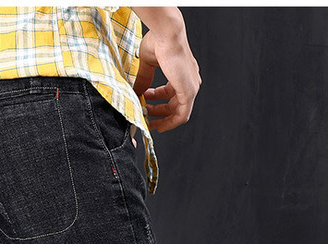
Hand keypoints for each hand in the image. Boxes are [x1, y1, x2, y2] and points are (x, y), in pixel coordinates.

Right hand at [132, 12, 201, 132]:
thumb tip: (137, 92)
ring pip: (179, 112)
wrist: (167, 34)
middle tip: (145, 114)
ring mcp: (191, 87)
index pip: (170, 92)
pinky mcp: (189, 92)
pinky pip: (182, 115)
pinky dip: (171, 122)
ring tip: (150, 122)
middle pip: (174, 104)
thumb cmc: (160, 40)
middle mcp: (189, 80)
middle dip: (158, 112)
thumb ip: (144, 79)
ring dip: (163, 119)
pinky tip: (160, 126)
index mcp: (182, 72)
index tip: (145, 103)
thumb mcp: (148, 63)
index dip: (156, 101)